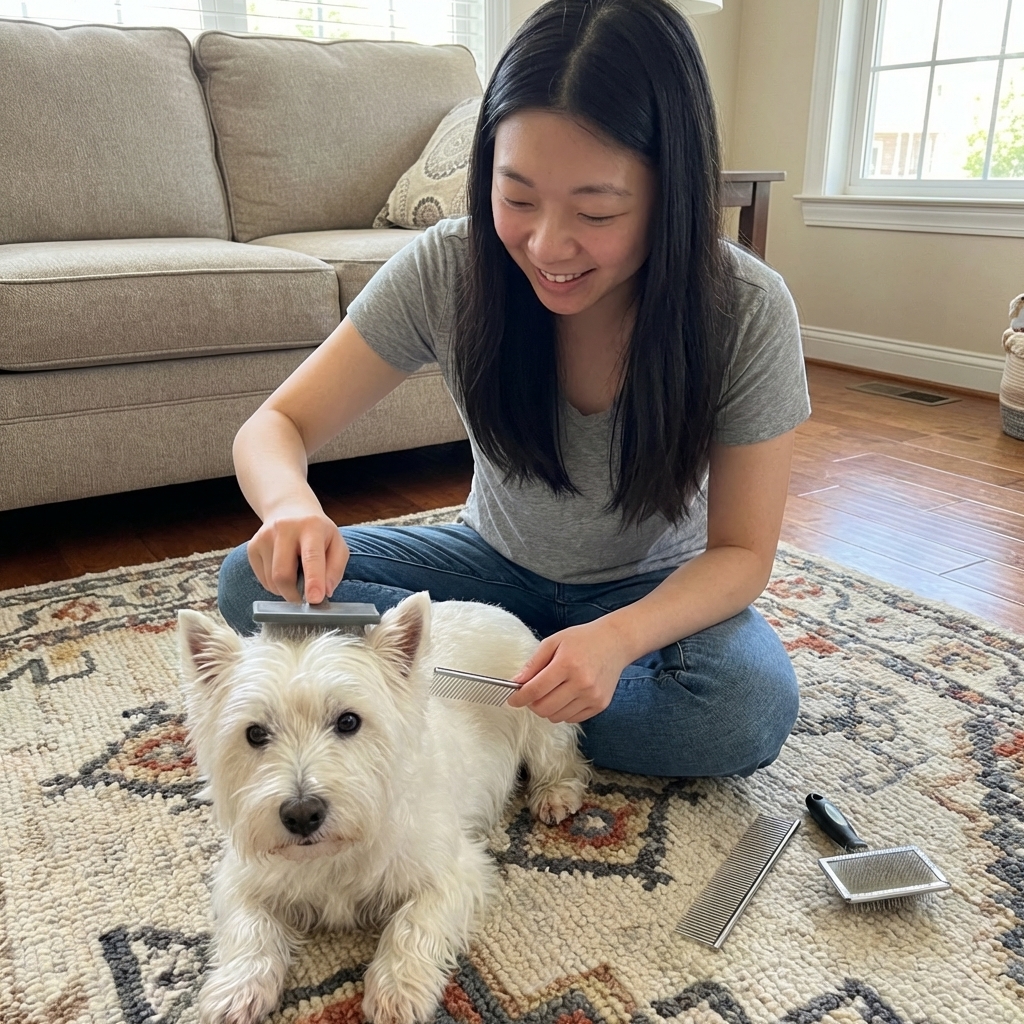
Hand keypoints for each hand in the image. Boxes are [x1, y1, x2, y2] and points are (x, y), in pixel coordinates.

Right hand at [247, 506, 348, 603]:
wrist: (290, 510)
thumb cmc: (317, 532)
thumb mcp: (337, 544)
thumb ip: (335, 569)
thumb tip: (325, 592)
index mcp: (311, 526)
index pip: (311, 556)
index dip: (313, 580)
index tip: (315, 599)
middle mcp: (284, 528)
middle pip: (283, 575)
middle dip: (295, 594)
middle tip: (306, 597)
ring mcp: (264, 537)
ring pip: (272, 581)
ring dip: (286, 589)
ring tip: (296, 573)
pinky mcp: (252, 547)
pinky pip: (263, 580)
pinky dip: (276, 585)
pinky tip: (284, 569)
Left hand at [506, 620, 630, 723]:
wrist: (615, 642)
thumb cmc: (582, 639)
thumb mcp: (553, 642)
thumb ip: (533, 663)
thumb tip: (516, 682)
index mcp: (567, 664)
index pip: (536, 690)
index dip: (519, 698)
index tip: (512, 699)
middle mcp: (582, 683)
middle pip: (545, 708)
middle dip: (532, 704)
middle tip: (531, 694)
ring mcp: (593, 696)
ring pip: (557, 717)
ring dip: (547, 709)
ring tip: (551, 693)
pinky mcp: (600, 705)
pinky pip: (572, 719)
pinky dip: (563, 711)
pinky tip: (565, 696)